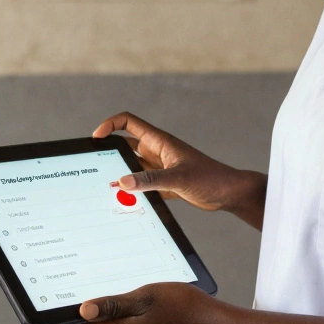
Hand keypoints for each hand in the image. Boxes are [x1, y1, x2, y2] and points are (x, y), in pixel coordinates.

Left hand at [72, 282, 222, 323]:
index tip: (66, 288)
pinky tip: (131, 285)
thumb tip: (83, 311)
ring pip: (111, 315)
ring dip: (108, 298)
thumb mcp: (145, 298)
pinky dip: (123, 301)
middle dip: (89, 300)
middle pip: (94, 319)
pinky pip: (125, 315)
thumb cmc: (182, 306)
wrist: (210, 321)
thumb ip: (114, 304)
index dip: (71, 308)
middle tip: (87, 272)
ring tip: (110, 274)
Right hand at [94, 112, 253, 213]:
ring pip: (132, 166)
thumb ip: (150, 180)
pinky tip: (124, 200)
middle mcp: (157, 151)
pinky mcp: (164, 182)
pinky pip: (141, 183)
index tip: (96, 138)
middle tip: (95, 165)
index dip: (109, 125)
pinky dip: (132, 189)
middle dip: (110, 153)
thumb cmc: (211, 179)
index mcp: (160, 142)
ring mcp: (160, 167)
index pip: (128, 122)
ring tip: (105, 186)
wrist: (229, 193)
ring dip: (120, 173)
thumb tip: (122, 181)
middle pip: (125, 144)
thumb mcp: (178, 179)